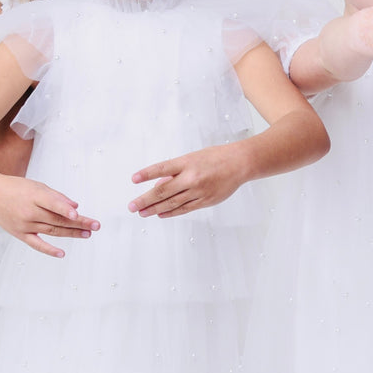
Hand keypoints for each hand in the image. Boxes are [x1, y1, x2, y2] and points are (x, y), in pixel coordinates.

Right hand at [0, 176, 97, 257]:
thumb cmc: (15, 188)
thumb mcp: (36, 186)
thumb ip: (56, 197)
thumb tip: (74, 207)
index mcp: (33, 196)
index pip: (52, 203)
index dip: (64, 209)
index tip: (77, 214)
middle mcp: (28, 212)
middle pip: (57, 219)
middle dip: (79, 223)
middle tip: (96, 225)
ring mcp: (24, 224)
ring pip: (52, 231)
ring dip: (71, 233)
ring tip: (88, 233)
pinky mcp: (19, 234)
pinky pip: (36, 244)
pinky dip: (49, 250)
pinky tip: (62, 253)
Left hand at [130, 143, 247, 218]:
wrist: (239, 164)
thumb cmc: (216, 158)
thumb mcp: (193, 158)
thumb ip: (176, 171)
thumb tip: (159, 184)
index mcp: (187, 162)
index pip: (162, 168)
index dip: (146, 174)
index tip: (133, 179)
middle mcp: (191, 177)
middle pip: (163, 191)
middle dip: (145, 199)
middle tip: (132, 206)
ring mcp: (199, 191)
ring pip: (172, 203)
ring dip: (154, 209)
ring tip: (142, 212)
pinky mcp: (205, 201)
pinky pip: (184, 209)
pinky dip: (171, 212)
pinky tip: (160, 214)